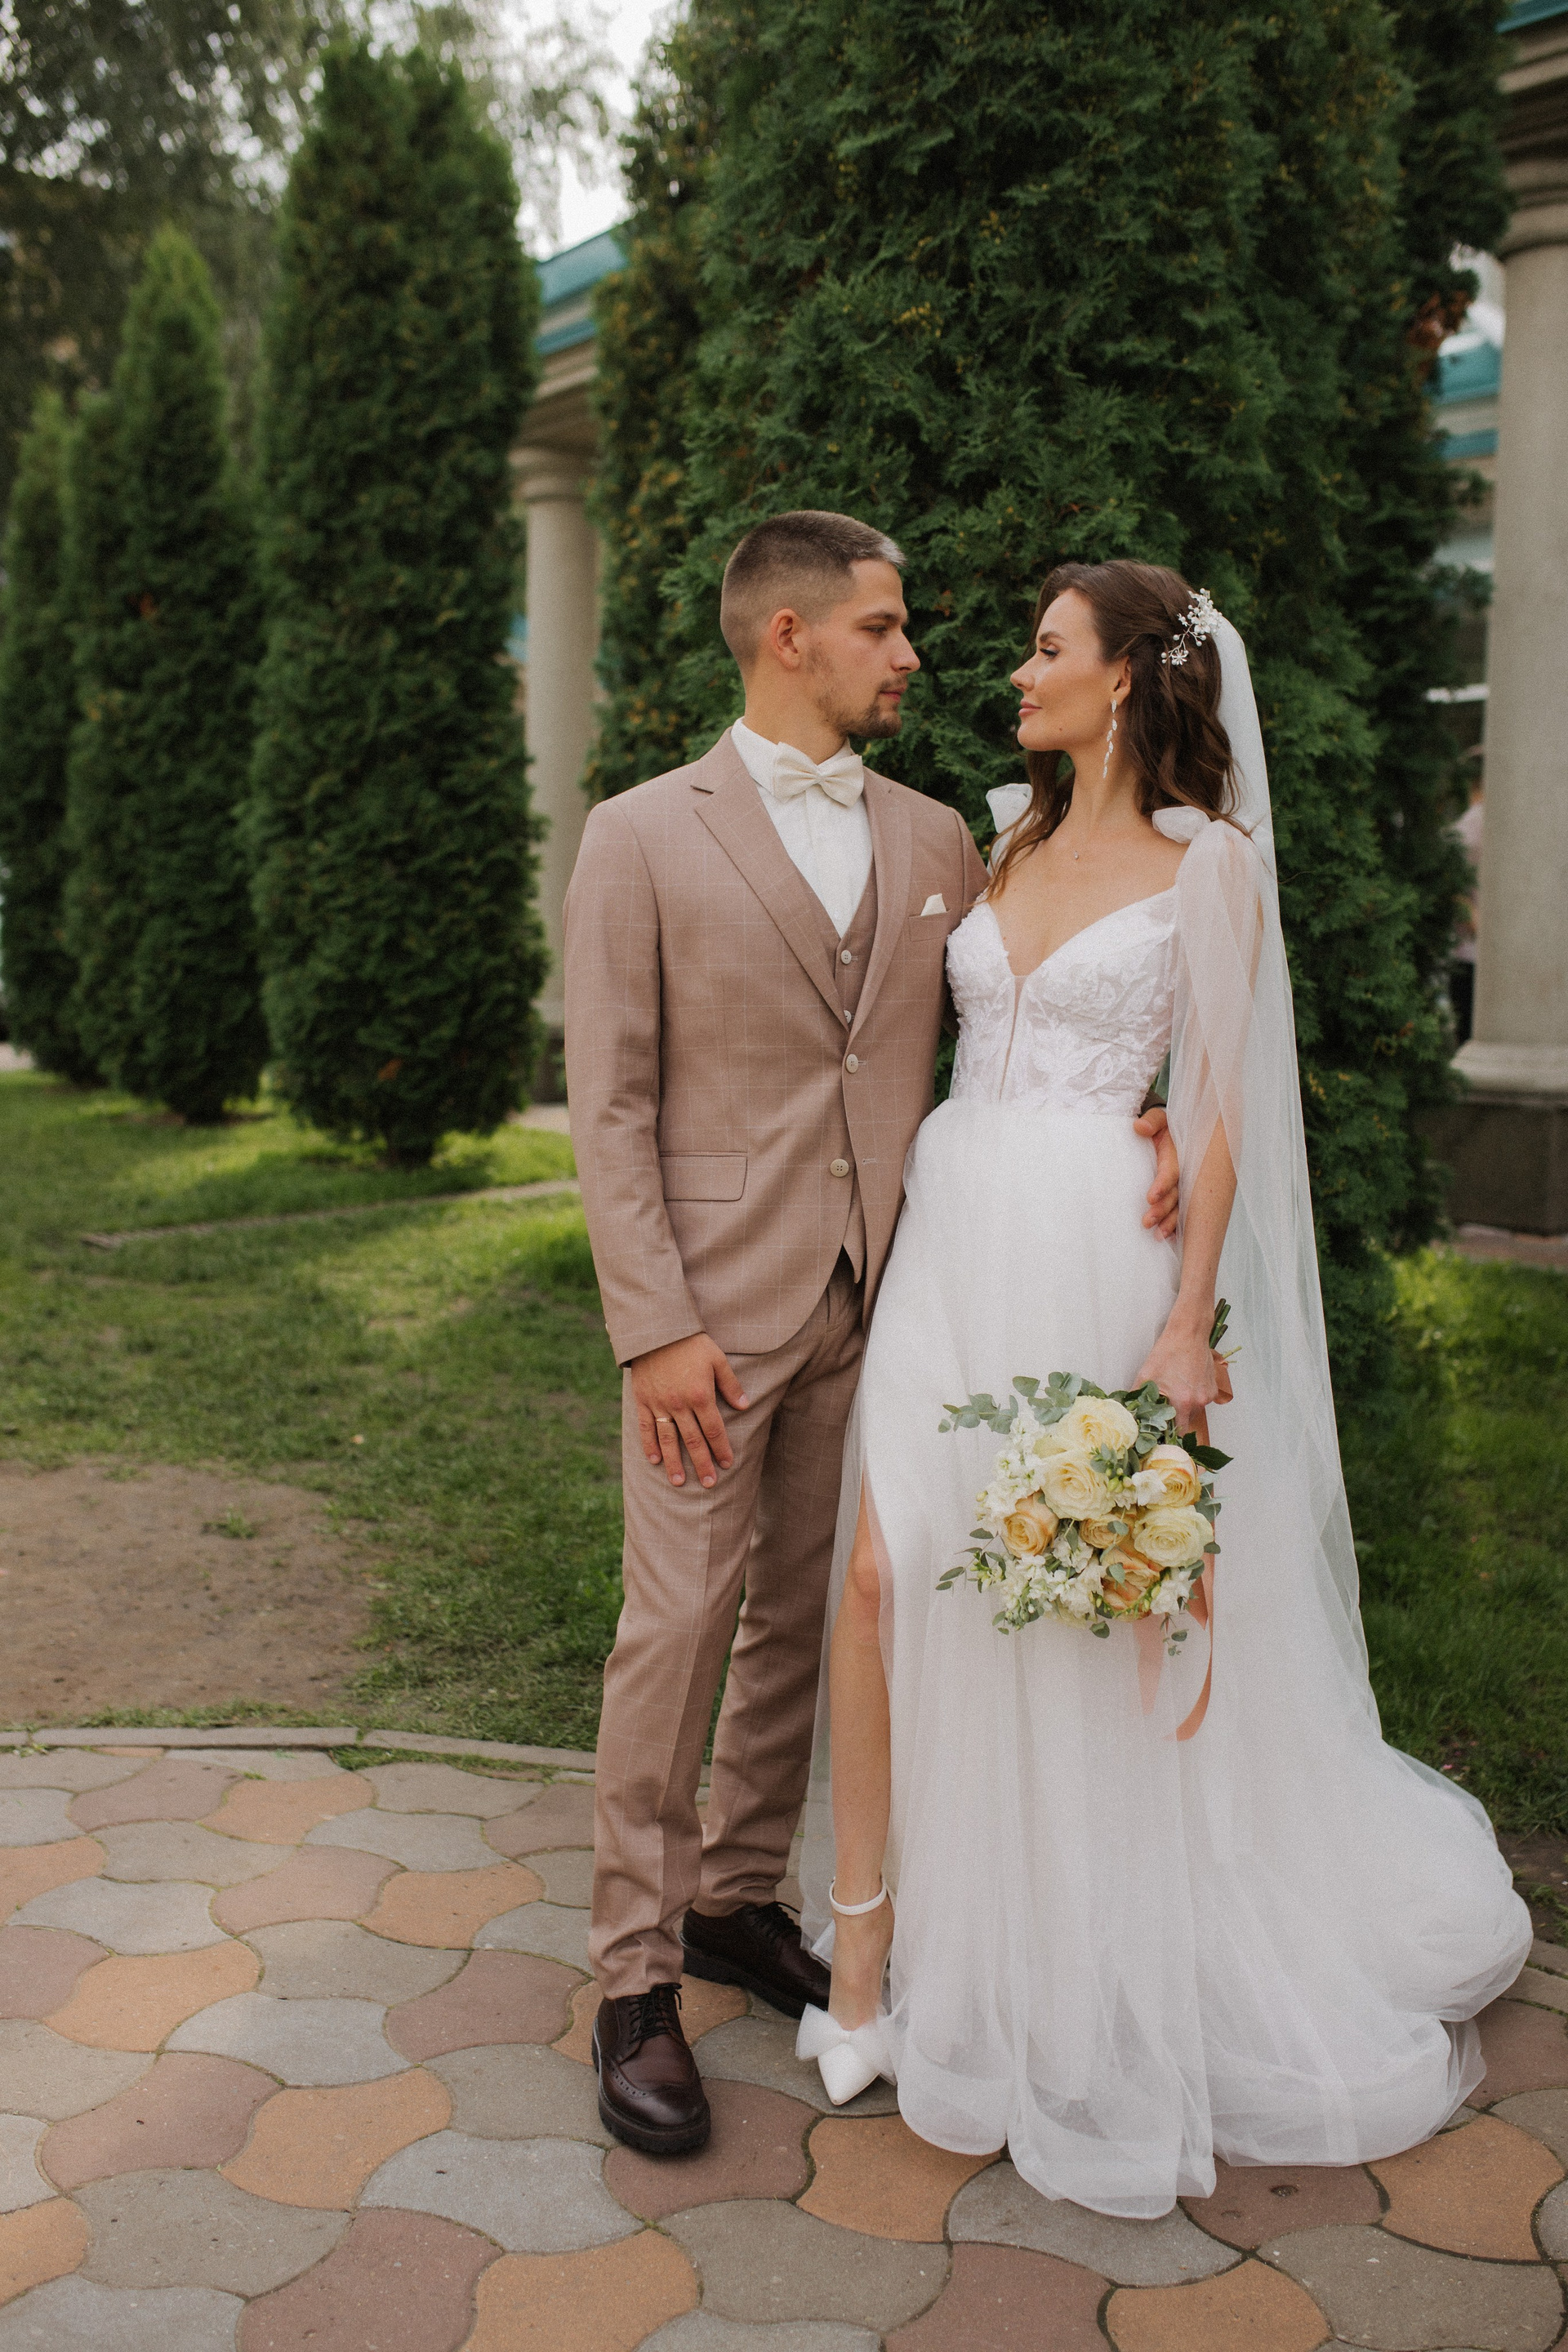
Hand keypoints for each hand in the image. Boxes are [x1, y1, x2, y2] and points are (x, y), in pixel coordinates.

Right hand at [630, 1333, 749, 1488]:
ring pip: (668, 1440)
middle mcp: (680, 1404)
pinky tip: (655, 1461)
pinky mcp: (642, 1400)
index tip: (727, 1464)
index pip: (714, 1430)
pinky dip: (649, 1445)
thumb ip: (730, 1385)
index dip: (721, 1449)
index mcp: (700, 1395)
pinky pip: (646, 1427)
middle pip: (693, 1441)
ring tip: (679, 1482)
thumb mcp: (717, 1359)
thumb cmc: (691, 1343)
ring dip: (674, 1463)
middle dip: (702, 1464)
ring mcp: (659, 1404)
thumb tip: (745, 1407)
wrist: (657, 1330)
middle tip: (709, 1484)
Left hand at [1134, 1107, 1178, 1238]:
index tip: (1150, 1197)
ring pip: (1179, 1207)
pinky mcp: (1181, 1195)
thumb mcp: (1160, 1119)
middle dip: (1163, 1210)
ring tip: (1158, 1236)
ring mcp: (1183, 1185)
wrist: (1176, 1132)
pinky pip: (1181, 1212)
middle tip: (1147, 1222)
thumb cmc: (1163, 1127)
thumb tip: (1139, 1127)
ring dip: (1169, 1222)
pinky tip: (1167, 1238)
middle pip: (1175, 1195)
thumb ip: (1152, 1121)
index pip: (1171, 1172)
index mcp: (1177, 1155)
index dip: (1162, 1185)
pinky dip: (1175, 1226)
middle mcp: (1183, 1173)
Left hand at [1134, 1315, 1224, 1435]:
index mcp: (1182, 1402)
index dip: (1167, 1436)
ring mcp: (1208, 1396)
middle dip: (1174, 1421)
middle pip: (1185, 1424)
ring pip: (1194, 1412)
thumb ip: (1137, 1397)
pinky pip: (1201, 1402)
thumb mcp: (1146, 1375)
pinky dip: (1193, 1399)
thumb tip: (1128, 1413)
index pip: (1177, 1434)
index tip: (1159, 1434)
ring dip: (1183, 1409)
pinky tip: (1185, 1385)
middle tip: (1163, 1411)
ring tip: (1174, 1393)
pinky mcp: (1213, 1390)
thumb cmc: (1168, 1352)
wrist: (1189, 1334)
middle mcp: (1198, 1402)